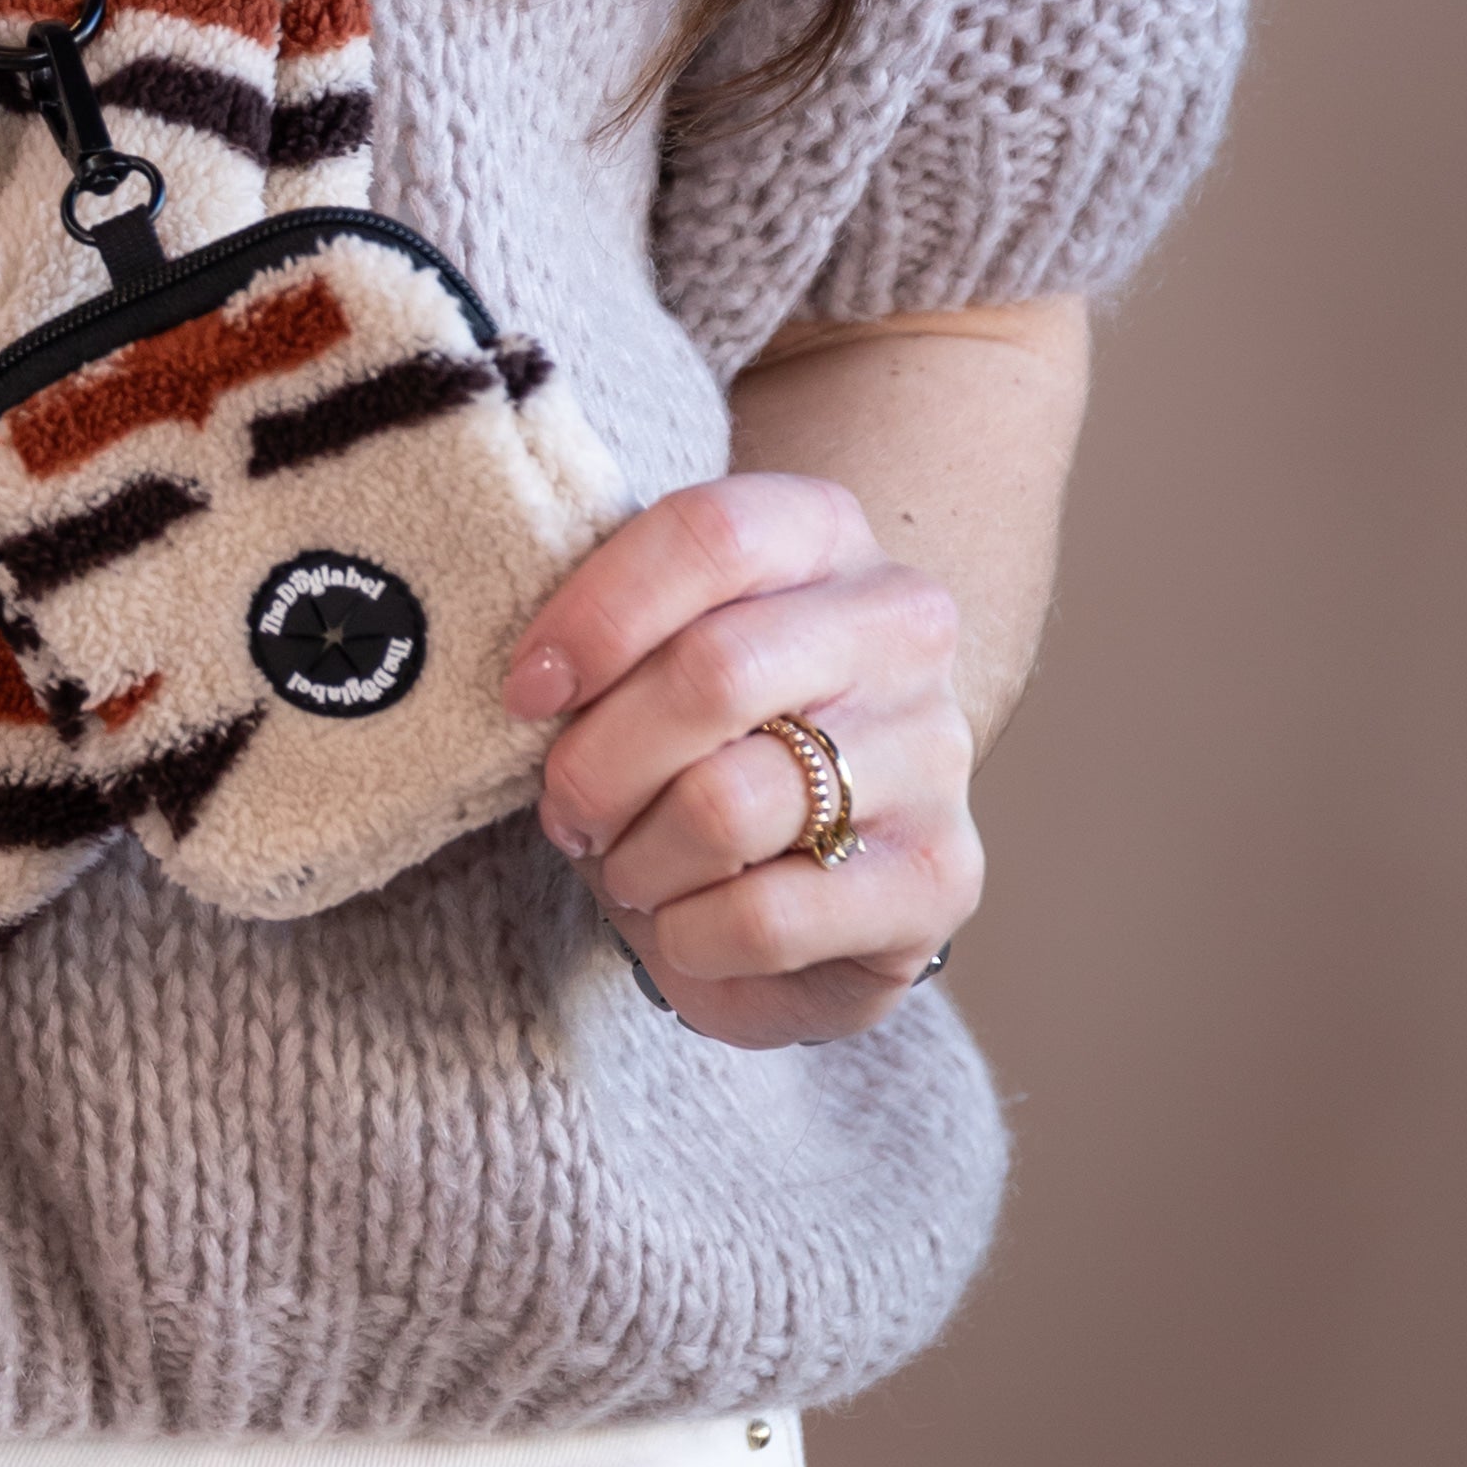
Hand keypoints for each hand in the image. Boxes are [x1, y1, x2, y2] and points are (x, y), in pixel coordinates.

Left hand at [502, 470, 979, 1047]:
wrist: (824, 852)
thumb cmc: (707, 732)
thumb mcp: (651, 653)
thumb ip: (606, 638)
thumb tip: (537, 685)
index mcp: (824, 531)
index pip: (710, 533)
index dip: (597, 616)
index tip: (526, 691)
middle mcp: (901, 626)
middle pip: (713, 673)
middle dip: (599, 762)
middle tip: (565, 809)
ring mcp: (934, 752)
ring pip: (728, 805)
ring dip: (638, 858)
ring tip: (632, 868)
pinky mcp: (939, 878)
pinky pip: (766, 917)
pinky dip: (690, 935)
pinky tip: (691, 925)